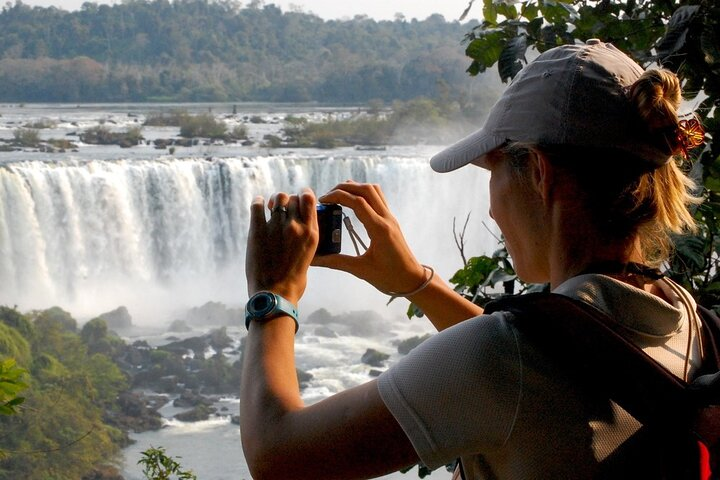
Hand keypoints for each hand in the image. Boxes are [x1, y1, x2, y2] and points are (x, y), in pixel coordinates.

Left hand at [245, 188, 317, 303]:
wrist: (275, 294)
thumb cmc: (294, 282)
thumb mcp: (310, 256)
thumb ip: (306, 240)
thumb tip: (300, 231)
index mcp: (311, 233)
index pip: (309, 199)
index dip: (303, 195)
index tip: (299, 200)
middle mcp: (296, 226)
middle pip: (293, 198)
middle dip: (288, 200)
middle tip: (282, 208)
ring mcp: (277, 227)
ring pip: (278, 198)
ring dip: (275, 200)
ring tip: (270, 206)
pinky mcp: (258, 231)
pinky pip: (257, 206)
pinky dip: (258, 203)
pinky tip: (258, 205)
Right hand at [313, 181, 426, 293]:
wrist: (412, 280)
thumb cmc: (389, 277)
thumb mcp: (360, 270)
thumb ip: (335, 262)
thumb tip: (313, 259)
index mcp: (379, 229)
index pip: (357, 202)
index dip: (338, 196)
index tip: (323, 200)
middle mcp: (386, 218)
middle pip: (366, 190)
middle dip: (345, 188)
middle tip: (328, 196)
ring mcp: (390, 218)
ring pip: (374, 190)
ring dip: (355, 188)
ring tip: (339, 196)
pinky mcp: (391, 220)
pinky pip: (378, 198)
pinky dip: (364, 194)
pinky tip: (353, 203)